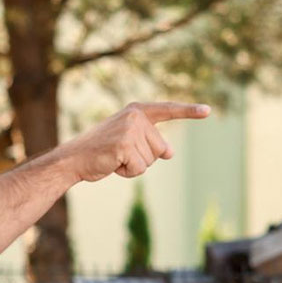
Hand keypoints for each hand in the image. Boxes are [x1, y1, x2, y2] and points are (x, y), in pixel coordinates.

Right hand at [61, 102, 209, 181]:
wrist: (73, 159)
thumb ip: (150, 143)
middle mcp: (136, 116)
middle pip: (161, 149)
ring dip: (134, 166)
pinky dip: (127, 173)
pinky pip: (139, 169)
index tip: (208, 111)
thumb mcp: (129, 143)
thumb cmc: (102, 151)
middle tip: (119, 153)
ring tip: (114, 158)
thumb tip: (169, 152)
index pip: (168, 110)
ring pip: (151, 160)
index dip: (189, 112)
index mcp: (137, 111)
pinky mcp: (125, 145)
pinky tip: (112, 164)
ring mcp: (130, 130)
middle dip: (144, 158)